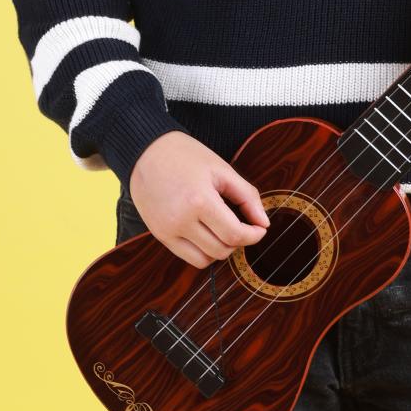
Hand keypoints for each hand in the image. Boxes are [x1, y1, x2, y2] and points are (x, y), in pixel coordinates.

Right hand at [128, 132, 269, 267]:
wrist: (146, 151)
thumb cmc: (185, 155)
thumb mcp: (221, 169)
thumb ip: (247, 196)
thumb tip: (264, 223)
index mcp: (200, 200)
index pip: (234, 235)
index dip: (253, 236)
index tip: (259, 229)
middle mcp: (181, 220)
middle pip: (221, 250)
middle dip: (238, 241)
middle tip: (242, 226)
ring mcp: (167, 230)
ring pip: (205, 260)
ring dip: (220, 249)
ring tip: (222, 229)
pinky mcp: (159, 234)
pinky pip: (187, 257)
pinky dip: (202, 251)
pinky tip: (206, 233)